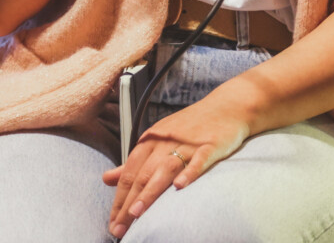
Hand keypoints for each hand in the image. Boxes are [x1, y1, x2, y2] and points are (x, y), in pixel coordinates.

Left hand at [102, 94, 250, 238]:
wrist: (227, 106)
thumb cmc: (191, 126)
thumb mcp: (158, 139)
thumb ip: (134, 162)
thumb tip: (106, 178)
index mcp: (150, 140)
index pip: (129, 173)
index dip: (119, 198)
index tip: (112, 222)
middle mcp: (165, 141)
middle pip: (143, 174)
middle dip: (128, 202)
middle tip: (119, 227)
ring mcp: (188, 143)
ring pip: (165, 169)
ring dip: (150, 192)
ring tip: (136, 213)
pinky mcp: (210, 145)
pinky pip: (199, 159)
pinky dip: (189, 172)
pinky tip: (180, 187)